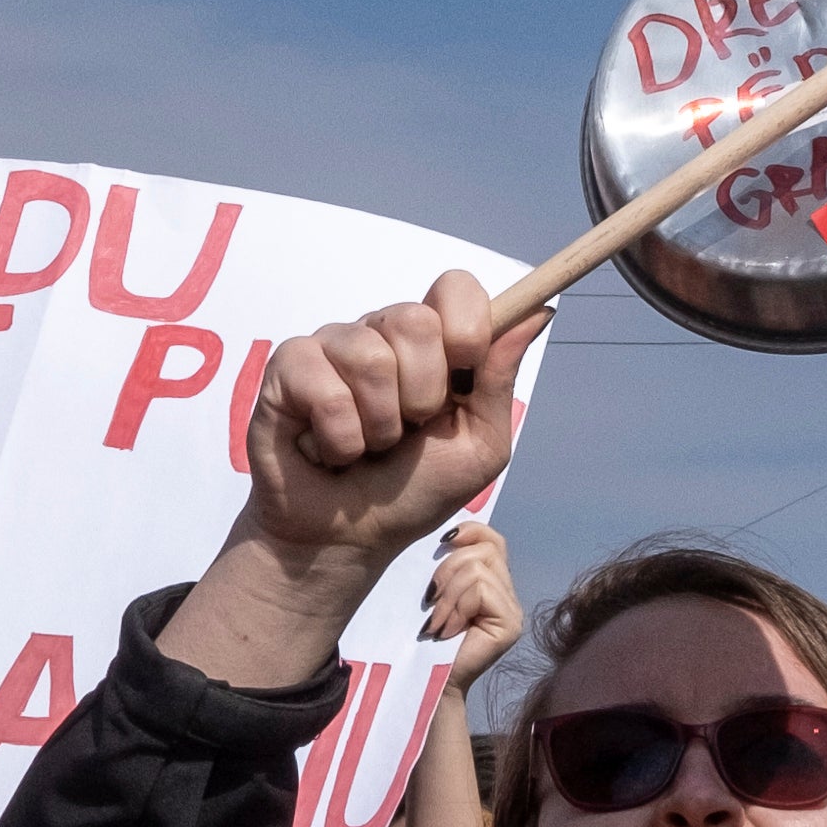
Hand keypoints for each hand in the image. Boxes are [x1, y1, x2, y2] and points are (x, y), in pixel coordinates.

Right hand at [163, 281, 536, 689]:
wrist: (349, 539)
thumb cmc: (412, 492)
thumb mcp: (478, 446)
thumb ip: (500, 380)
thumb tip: (537, 311)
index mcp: (433, 344)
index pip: (455, 287)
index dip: (467, 322)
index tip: (466, 367)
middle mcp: (382, 333)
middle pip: (414, 319)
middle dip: (422, 393)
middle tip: (408, 430)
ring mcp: (333, 345)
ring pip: (369, 355)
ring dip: (379, 425)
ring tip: (368, 447)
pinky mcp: (289, 367)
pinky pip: (325, 388)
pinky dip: (340, 438)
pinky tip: (332, 451)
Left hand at [418, 520, 525, 692]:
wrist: (429, 678)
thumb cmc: (426, 636)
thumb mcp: (437, 591)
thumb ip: (449, 565)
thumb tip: (448, 534)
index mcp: (492, 583)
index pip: (492, 540)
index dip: (470, 531)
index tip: (442, 540)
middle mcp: (508, 594)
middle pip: (486, 549)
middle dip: (449, 568)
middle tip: (431, 599)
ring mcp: (513, 610)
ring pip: (479, 570)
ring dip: (448, 594)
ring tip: (437, 621)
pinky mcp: (510, 623)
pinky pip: (481, 590)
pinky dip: (456, 606)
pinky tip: (446, 629)